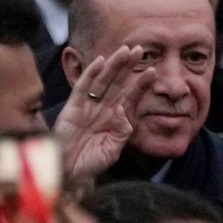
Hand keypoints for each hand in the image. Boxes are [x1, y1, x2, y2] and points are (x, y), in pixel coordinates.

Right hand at [54, 47, 154, 182]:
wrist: (69, 172)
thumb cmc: (90, 163)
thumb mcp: (112, 150)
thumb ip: (121, 132)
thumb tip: (122, 111)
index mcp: (114, 119)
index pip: (129, 97)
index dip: (140, 84)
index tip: (153, 72)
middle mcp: (102, 109)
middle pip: (117, 83)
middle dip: (128, 66)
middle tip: (139, 49)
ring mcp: (87, 106)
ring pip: (102, 80)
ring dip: (113, 65)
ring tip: (125, 50)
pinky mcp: (73, 107)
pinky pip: (82, 87)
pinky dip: (90, 74)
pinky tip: (100, 62)